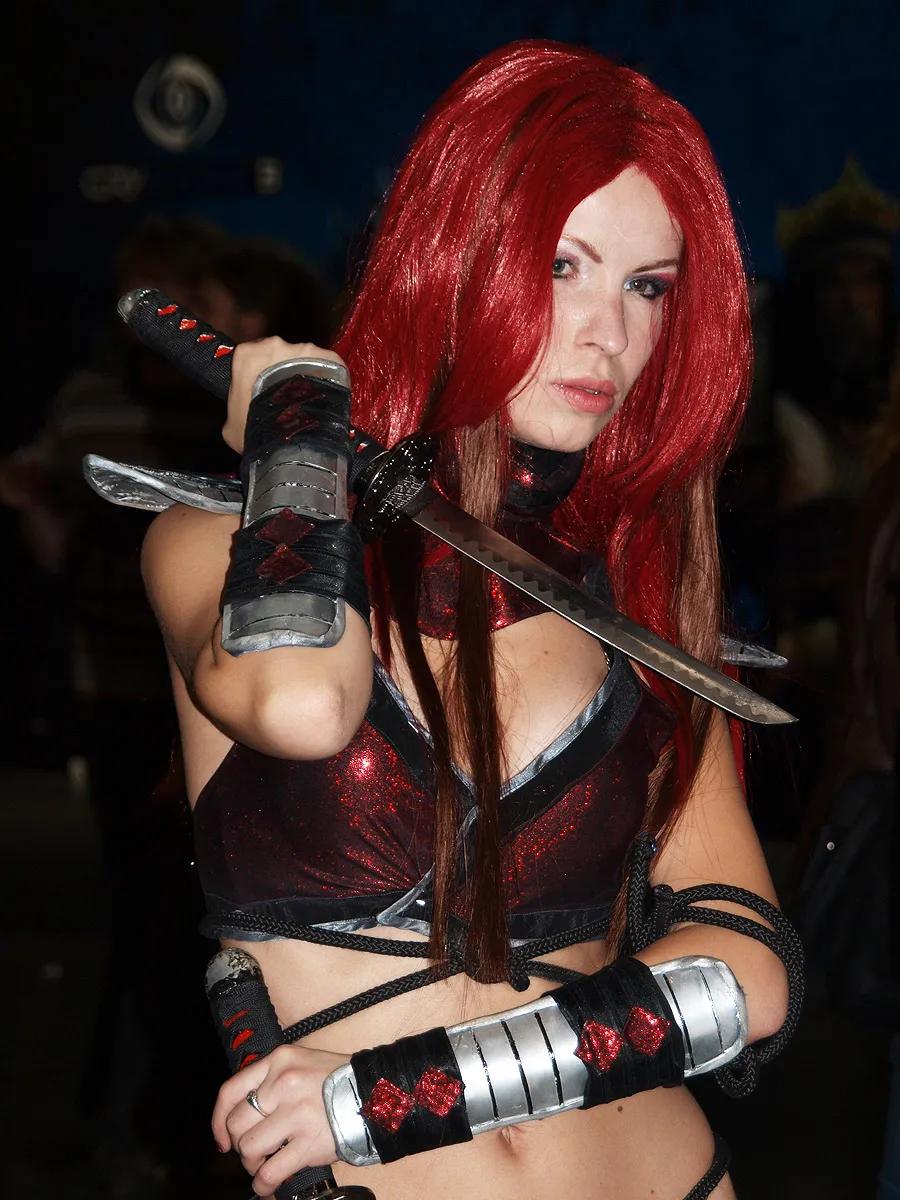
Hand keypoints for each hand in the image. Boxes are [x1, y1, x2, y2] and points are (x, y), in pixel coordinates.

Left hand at [212, 1043, 349, 1195]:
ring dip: (253, 1164)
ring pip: (249, 1148)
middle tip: (254, 1151)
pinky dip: (263, 1184)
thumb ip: (273, 1079)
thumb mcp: (302, 1062)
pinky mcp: (308, 1142)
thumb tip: (244, 1112)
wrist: (376, 1093)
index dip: (218, 1120)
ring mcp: (296, 1113)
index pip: (231, 1090)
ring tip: (265, 1164)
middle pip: (237, 1123)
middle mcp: (284, 1083)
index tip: (222, 1138)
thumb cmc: (339, 1079)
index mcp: (279, 1060)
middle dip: (240, 1144)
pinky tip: (269, 1184)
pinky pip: (270, 1172)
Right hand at [223, 338, 347, 453]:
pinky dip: (327, 378)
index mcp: (246, 355)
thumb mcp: (232, 425)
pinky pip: (328, 364)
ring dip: (306, 376)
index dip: (257, 374)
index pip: (251, 357)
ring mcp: (302, 349)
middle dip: (283, 373)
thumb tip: (240, 418)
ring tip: (306, 401)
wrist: (289, 434)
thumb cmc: (257, 428)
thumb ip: (235, 410)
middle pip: (280, 355)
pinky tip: (323, 397)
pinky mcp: (327, 357)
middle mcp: (274, 345)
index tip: (263, 388)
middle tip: (286, 398)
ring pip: (305, 359)